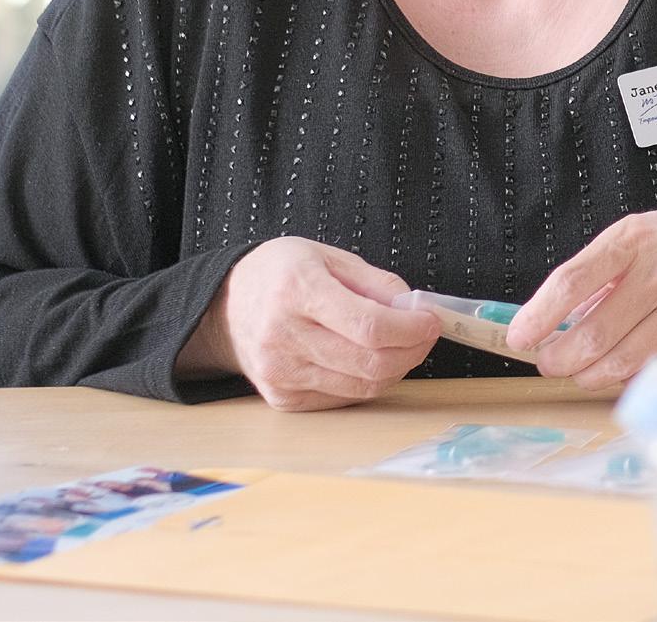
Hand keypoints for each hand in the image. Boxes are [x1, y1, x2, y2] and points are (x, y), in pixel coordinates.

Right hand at [186, 237, 440, 410]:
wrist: (226, 307)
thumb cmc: (281, 273)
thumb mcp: (328, 257)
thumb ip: (375, 283)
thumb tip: (415, 310)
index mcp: (297, 289)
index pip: (368, 325)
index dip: (410, 328)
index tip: (430, 320)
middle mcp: (284, 336)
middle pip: (370, 362)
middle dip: (412, 350)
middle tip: (425, 334)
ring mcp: (281, 373)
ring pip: (362, 386)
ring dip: (395, 368)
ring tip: (400, 344)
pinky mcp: (283, 399)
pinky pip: (343, 397)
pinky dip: (366, 380)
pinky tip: (365, 358)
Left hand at [504, 199, 656, 388]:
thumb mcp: (641, 234)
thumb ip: (602, 272)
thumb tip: (560, 317)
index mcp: (634, 237)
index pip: (573, 280)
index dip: (540, 315)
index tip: (519, 336)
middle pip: (597, 330)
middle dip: (563, 356)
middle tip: (549, 362)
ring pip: (627, 359)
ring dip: (593, 374)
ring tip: (579, 373)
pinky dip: (633, 381)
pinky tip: (620, 376)